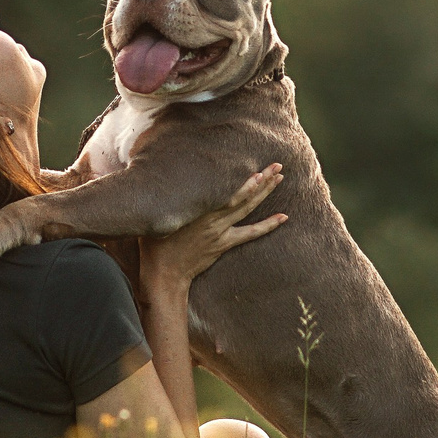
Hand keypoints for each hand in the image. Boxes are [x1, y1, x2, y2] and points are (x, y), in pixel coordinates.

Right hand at [139, 164, 285, 291]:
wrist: (164, 273)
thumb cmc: (154, 242)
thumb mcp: (156, 214)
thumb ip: (165, 195)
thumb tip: (161, 175)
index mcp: (197, 210)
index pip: (225, 192)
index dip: (243, 182)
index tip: (258, 170)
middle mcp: (213, 219)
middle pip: (242, 196)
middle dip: (261, 179)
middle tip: (278, 164)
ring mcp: (221, 232)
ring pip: (248, 209)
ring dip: (265, 193)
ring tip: (281, 177)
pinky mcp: (224, 244)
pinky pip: (250, 233)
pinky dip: (268, 225)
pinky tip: (283, 217)